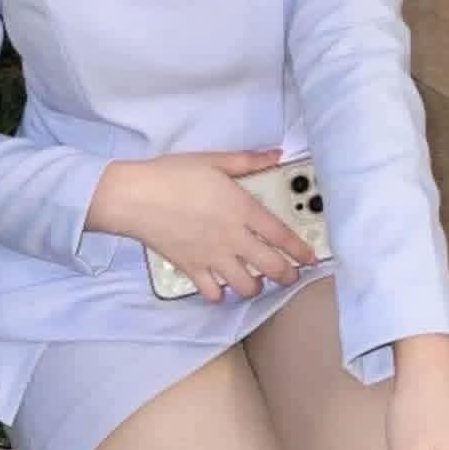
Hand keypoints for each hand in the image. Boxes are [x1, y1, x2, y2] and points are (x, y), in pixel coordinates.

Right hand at [94, 149, 318, 301]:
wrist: (136, 196)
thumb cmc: (173, 174)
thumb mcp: (213, 160)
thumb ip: (247, 161)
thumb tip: (276, 155)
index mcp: (242, 209)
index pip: (282, 236)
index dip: (301, 250)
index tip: (312, 259)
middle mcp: (233, 238)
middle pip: (272, 267)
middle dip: (287, 275)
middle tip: (290, 274)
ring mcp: (213, 257)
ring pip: (246, 286)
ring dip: (255, 286)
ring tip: (254, 279)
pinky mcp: (192, 269)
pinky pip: (214, 293)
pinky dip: (221, 293)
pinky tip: (221, 285)